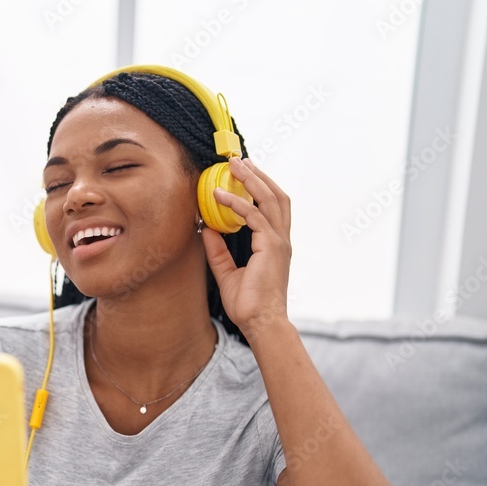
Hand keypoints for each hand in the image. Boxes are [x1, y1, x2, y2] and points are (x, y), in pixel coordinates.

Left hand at [200, 157, 291, 340]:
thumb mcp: (227, 273)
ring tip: (233, 165)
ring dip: (251, 179)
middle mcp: (280, 239)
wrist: (260, 323)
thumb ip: (218, 250)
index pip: (271, 208)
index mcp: (274, 245)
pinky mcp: (271, 247)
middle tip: (238, 161)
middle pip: (275, 196)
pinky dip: (236, 204)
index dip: (259, 188)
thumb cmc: (247, 304)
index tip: (243, 173)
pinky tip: (219, 196)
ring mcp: (279, 242)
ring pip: (269, 199)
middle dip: (258, 175)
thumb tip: (206, 228)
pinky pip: (253, 217)